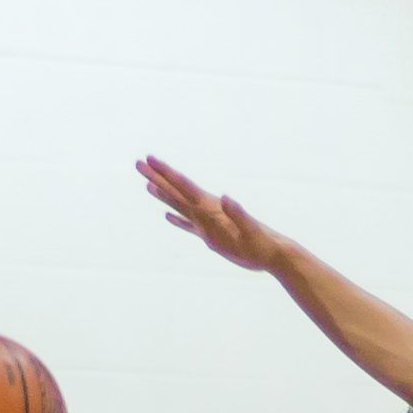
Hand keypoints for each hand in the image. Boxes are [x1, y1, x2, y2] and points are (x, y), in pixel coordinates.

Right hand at [138, 155, 286, 272]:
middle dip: (157, 177)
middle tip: (139, 164)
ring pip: (179, 205)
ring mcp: (208, 222)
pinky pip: (188, 225)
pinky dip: (177, 220)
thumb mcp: (250, 229)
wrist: (273, 252)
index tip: (149, 160)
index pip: (183, 186)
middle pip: (176, 190)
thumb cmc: (261, 242)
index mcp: (211, 206)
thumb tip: (225, 197)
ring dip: (163, 194)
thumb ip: (238, 213)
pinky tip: (169, 216)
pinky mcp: (211, 236)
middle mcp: (207, 210)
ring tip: (148, 185)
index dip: (165, 173)